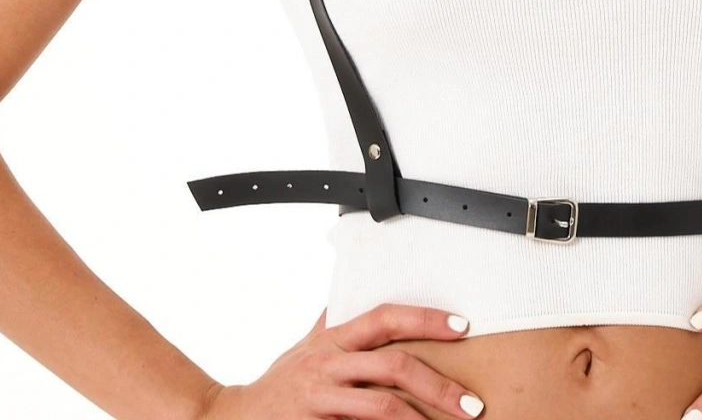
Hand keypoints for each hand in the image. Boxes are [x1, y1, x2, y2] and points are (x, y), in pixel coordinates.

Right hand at [197, 301, 485, 418]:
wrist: (229, 419)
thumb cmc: (277, 385)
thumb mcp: (304, 348)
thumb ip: (332, 326)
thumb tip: (350, 295)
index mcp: (333, 340)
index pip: (385, 318)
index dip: (425, 318)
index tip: (462, 326)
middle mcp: (328, 366)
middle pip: (393, 367)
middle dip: (439, 386)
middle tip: (472, 404)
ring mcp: (320, 400)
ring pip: (380, 407)